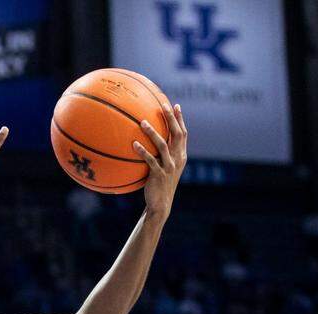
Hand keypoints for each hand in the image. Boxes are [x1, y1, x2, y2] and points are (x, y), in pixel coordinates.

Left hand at [133, 103, 187, 218]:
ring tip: (142, 122)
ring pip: (163, 145)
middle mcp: (178, 159)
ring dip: (153, 132)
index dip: (180, 120)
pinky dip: (143, 151)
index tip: (176, 105)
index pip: (183, 134)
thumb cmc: (159, 183)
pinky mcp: (159, 174)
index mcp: (181, 155)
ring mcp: (170, 167)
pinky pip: (151, 160)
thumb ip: (161, 154)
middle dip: (171, 119)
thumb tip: (149, 139)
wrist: (161, 203)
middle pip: (177, 134)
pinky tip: (134, 144)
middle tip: (163, 105)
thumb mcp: (164, 167)